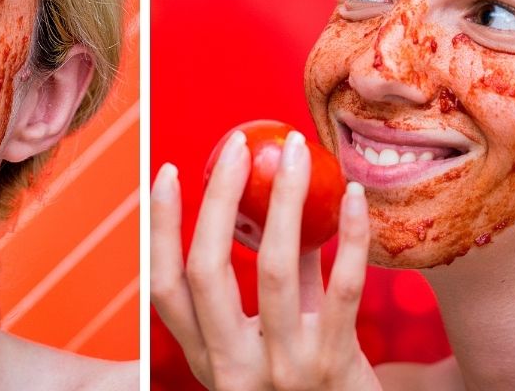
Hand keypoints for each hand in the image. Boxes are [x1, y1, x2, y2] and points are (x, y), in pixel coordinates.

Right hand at [151, 130, 381, 389]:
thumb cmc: (310, 382)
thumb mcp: (271, 342)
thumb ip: (273, 280)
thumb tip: (267, 194)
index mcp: (206, 359)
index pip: (164, 286)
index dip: (160, 225)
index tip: (168, 170)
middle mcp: (233, 367)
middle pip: (207, 269)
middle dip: (217, 197)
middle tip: (237, 147)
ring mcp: (284, 368)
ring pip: (274, 268)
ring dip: (283, 198)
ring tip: (294, 151)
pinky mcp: (335, 367)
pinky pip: (342, 286)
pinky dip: (349, 235)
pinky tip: (355, 197)